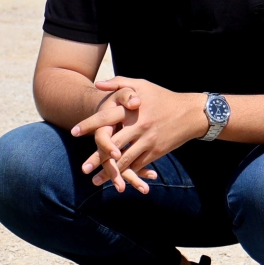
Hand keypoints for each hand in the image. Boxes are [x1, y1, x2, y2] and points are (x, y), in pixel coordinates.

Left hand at [75, 78, 205, 191]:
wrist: (190, 113)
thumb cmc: (162, 97)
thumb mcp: (142, 85)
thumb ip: (119, 83)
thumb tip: (98, 84)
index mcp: (132, 110)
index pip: (106, 118)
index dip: (89, 125)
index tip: (73, 132)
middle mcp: (139, 126)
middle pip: (113, 145)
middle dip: (96, 158)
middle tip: (83, 168)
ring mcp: (148, 141)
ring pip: (125, 160)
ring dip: (109, 172)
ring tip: (94, 180)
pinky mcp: (156, 152)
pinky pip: (138, 165)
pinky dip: (127, 174)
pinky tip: (116, 180)